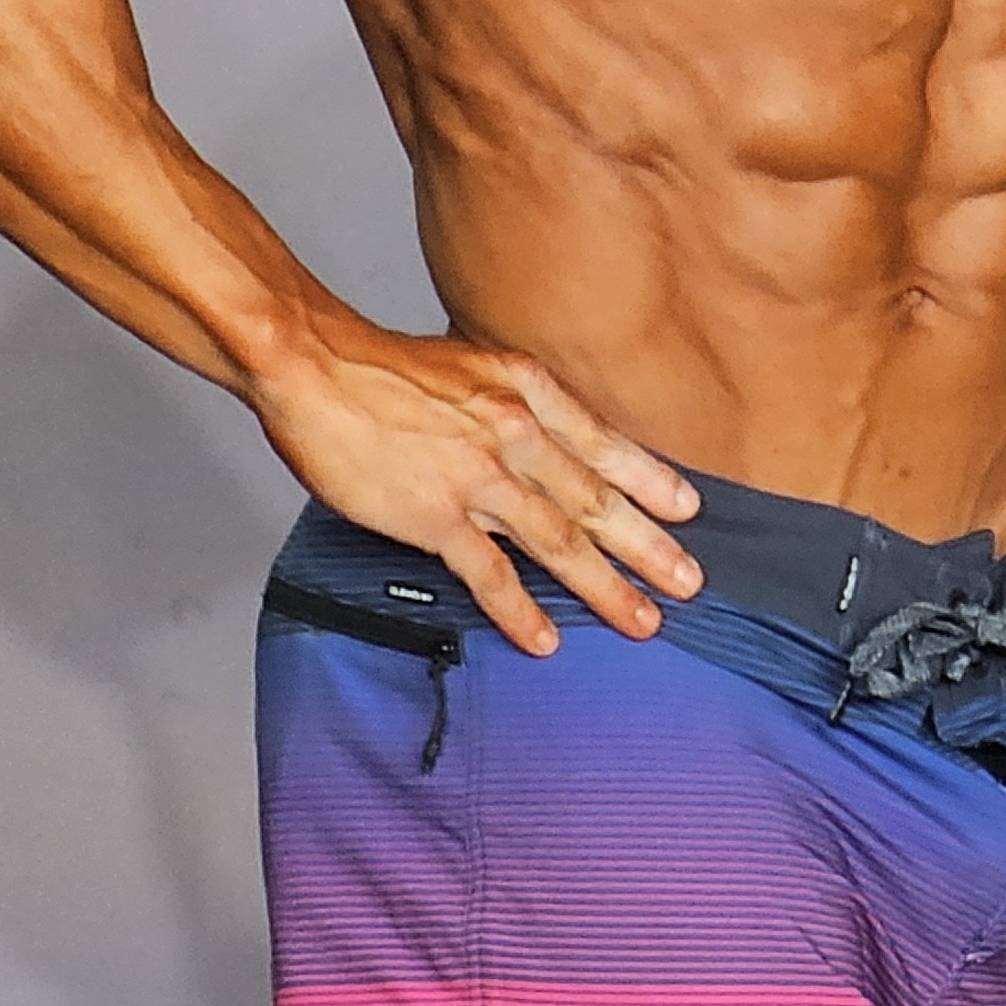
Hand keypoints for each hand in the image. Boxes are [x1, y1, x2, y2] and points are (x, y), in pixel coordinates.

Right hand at [254, 311, 702, 657]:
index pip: (603, 443)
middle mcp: (515, 432)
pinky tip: (547, 639)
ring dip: (606, 586)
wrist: (315, 366)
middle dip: (648, 545)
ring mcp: (478, 477)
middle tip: (690, 582)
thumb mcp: (471, 366)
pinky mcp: (435, 515)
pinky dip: (522, 610)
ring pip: (559, 540)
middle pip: (595, 498)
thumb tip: (546, 438)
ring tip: (644, 620)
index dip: (650, 480)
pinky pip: (490, 574)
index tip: (688, 508)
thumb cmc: (383, 367)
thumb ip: (514, 403)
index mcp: (526, 389)